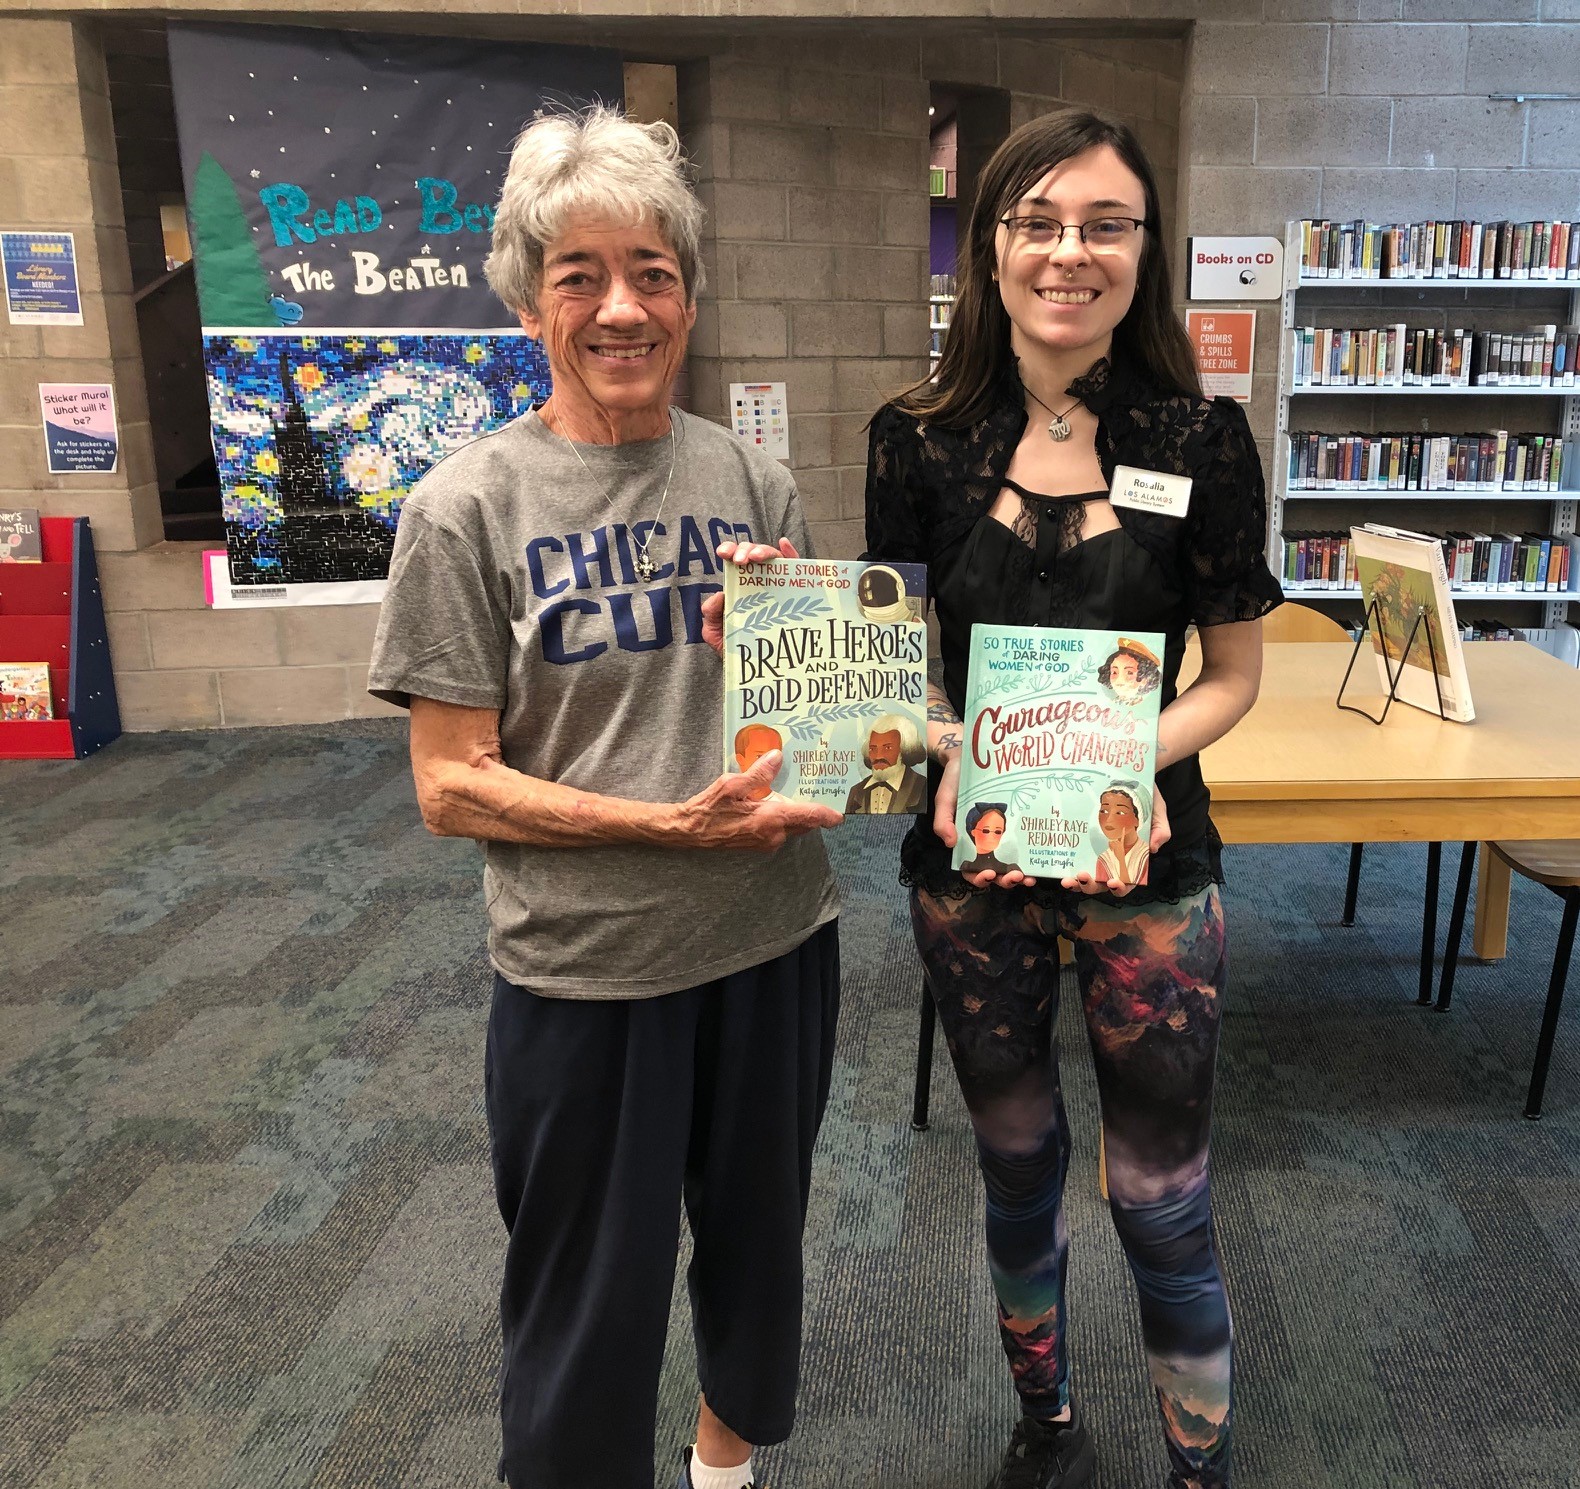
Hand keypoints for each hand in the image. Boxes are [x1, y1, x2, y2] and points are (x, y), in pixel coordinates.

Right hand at [677, 748, 840, 850]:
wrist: (690, 832)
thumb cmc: (709, 808)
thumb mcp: (732, 784)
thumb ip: (758, 773)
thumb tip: (778, 758)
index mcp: (770, 819)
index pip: (808, 816)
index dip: (826, 814)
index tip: (840, 814)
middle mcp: (773, 834)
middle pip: (804, 823)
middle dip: (813, 810)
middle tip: (820, 791)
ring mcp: (767, 842)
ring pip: (793, 827)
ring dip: (797, 814)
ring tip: (797, 793)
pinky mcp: (759, 844)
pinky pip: (781, 830)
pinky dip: (785, 819)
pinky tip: (776, 803)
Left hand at [700, 537, 799, 656]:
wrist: (755, 667)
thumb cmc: (736, 646)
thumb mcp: (715, 633)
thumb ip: (710, 614)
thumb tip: (719, 594)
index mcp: (738, 584)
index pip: (735, 560)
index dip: (730, 549)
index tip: (723, 553)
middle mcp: (758, 580)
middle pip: (754, 553)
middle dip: (746, 550)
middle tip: (741, 560)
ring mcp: (776, 584)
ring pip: (773, 558)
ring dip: (764, 550)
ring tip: (757, 557)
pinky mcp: (793, 592)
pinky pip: (795, 570)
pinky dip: (791, 552)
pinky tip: (784, 544)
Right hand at [932, 753, 1037, 890]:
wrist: (971, 757)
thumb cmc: (955, 780)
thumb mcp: (945, 798)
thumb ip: (943, 820)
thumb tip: (949, 843)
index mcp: (967, 842)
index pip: (971, 869)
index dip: (979, 878)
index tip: (988, 874)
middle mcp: (986, 843)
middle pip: (996, 872)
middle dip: (1005, 880)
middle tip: (1016, 877)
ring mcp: (1004, 834)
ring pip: (1012, 864)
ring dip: (1021, 875)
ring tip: (1030, 877)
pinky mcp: (1017, 823)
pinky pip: (1025, 843)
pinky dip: (1032, 855)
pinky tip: (1040, 857)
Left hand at [1061, 791, 1172, 897]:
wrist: (1127, 778)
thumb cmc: (1145, 798)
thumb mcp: (1158, 810)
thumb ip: (1161, 829)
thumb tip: (1153, 848)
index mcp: (1132, 858)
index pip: (1128, 880)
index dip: (1122, 887)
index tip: (1115, 882)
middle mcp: (1113, 859)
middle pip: (1102, 883)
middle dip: (1091, 886)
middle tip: (1084, 878)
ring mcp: (1096, 851)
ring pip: (1085, 877)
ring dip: (1077, 883)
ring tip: (1069, 879)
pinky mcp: (1082, 841)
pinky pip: (1073, 858)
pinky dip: (1065, 866)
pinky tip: (1060, 865)